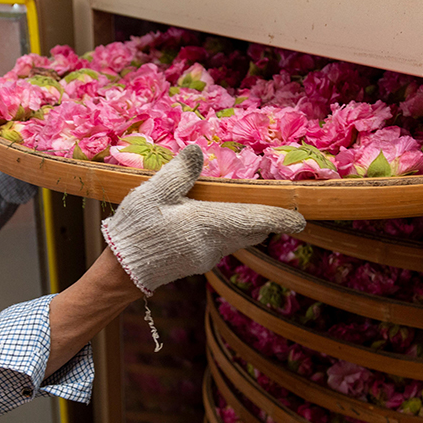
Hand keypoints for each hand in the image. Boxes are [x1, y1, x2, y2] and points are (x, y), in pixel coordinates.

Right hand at [101, 144, 305, 295]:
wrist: (122, 270)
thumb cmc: (136, 228)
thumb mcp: (152, 193)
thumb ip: (178, 173)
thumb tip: (197, 152)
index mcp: (209, 223)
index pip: (255, 220)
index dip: (280, 218)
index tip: (301, 219)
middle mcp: (215, 243)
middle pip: (252, 230)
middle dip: (265, 218)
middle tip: (273, 201)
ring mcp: (208, 256)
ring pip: (238, 238)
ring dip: (244, 223)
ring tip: (240, 204)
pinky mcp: (198, 263)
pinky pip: (223, 244)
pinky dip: (226, 230)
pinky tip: (209, 217)